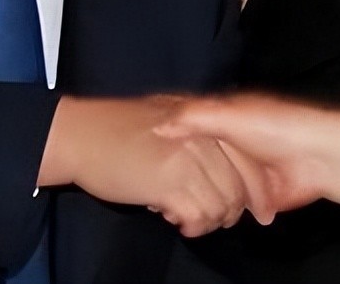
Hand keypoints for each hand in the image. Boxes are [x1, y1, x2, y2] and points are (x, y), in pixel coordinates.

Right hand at [39, 95, 258, 236]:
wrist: (81, 134)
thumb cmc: (119, 127)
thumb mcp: (168, 114)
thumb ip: (197, 129)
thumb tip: (221, 162)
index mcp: (205, 121)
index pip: (247, 161)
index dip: (255, 190)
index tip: (257, 210)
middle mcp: (203, 138)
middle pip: (239, 187)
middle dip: (232, 211)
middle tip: (213, 218)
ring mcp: (188, 160)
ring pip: (222, 205)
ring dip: (209, 220)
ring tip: (189, 218)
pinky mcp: (169, 183)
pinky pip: (199, 216)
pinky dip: (192, 224)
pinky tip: (173, 218)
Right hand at [154, 94, 332, 224]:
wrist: (319, 157)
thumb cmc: (275, 128)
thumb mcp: (229, 113)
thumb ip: (194, 117)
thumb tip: (158, 126)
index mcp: (230, 121)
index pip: (193, 132)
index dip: (173, 144)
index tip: (149, 154)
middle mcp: (238, 147)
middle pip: (203, 164)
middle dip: (186, 177)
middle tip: (159, 189)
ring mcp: (249, 174)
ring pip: (216, 188)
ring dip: (202, 197)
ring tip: (175, 208)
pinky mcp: (260, 198)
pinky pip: (235, 208)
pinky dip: (220, 213)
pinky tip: (199, 217)